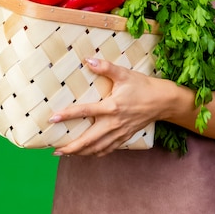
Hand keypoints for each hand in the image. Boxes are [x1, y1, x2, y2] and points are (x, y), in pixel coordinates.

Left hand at [49, 58, 163, 156]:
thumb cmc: (142, 86)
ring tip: (66, 153)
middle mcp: (113, 123)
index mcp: (111, 106)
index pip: (85, 112)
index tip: (53, 119)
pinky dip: (95, 153)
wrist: (162, 101)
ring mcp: (119, 133)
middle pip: (88, 139)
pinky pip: (108, 149)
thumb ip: (105, 67)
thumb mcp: (124, 74)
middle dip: (71, 147)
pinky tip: (87, 153)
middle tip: (55, 150)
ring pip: (97, 148)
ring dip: (80, 153)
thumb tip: (88, 59)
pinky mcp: (124, 137)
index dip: (67, 115)